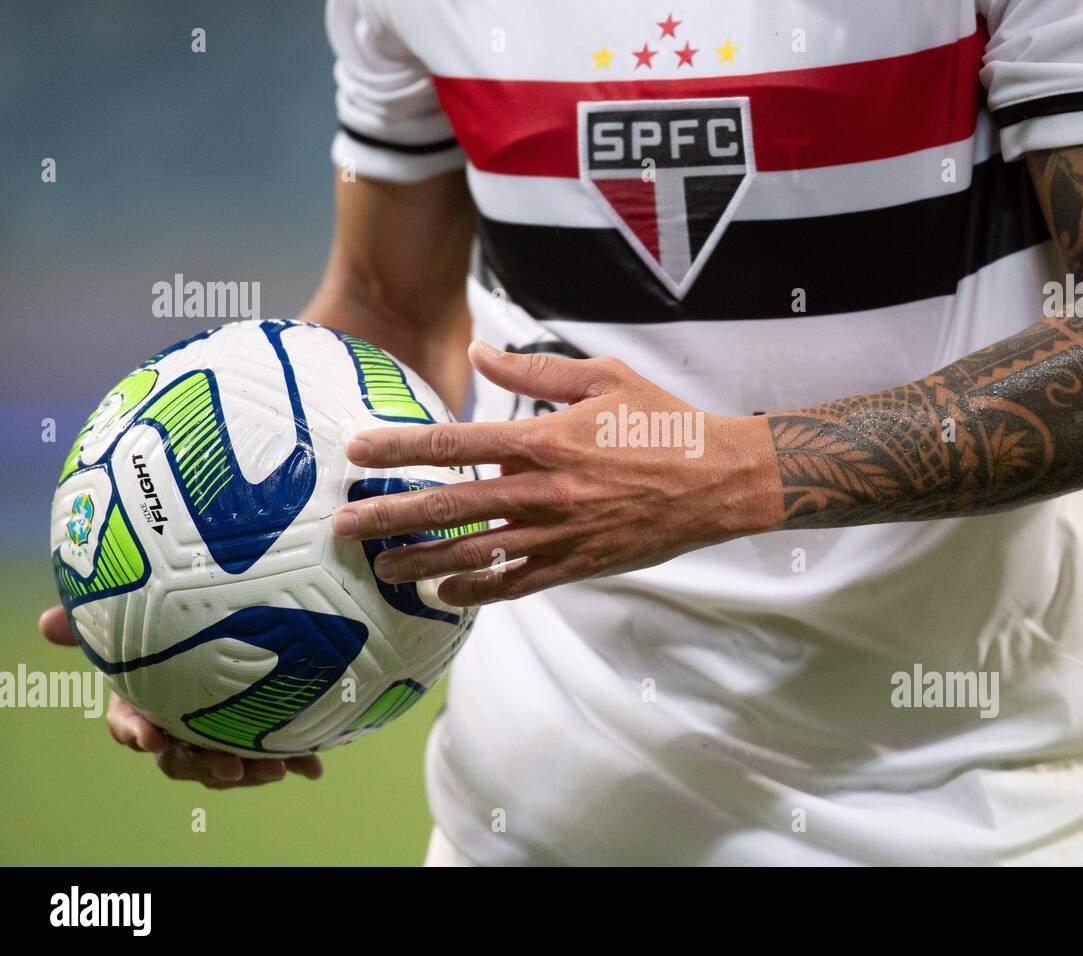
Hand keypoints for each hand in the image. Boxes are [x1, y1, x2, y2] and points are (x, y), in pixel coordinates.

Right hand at [38, 606, 323, 788]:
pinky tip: (313, 767)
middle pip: (183, 760)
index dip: (136, 734)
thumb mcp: (138, 619)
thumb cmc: (172, 628)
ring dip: (248, 773)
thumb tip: (44, 622)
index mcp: (146, 705)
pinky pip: (272, 754)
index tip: (149, 737)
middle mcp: (180, 727)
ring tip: (275, 769)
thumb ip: (93, 623)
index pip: (130, 727)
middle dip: (203, 768)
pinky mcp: (257, 735)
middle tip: (228, 767)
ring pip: (226, 765)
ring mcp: (219, 735)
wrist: (236, 627)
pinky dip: (293, 761)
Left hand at [331, 342, 782, 603]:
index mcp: (544, 439)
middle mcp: (542, 490)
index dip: (398, 448)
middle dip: (390, 515)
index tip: (357, 452)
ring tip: (384, 568)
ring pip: (473, 553)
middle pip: (448, 505)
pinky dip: (478, 591)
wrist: (719, 480)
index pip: (452, 442)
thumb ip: (535, 371)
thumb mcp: (603, 377)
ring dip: (422, 561)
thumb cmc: (664, 422)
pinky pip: (516, 583)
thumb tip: (481, 351)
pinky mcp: (578, 564)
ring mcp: (559, 533)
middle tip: (346, 526)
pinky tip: (447, 593)